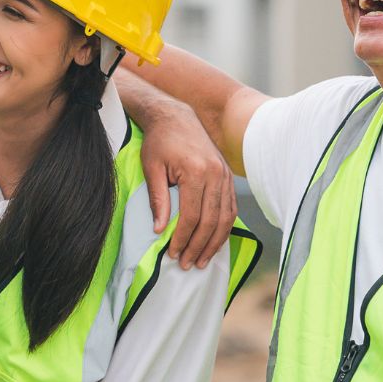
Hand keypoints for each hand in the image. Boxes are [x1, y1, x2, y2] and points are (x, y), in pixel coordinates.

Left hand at [138, 97, 235, 268]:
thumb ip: (157, 200)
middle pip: (211, 221)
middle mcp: (217, 175)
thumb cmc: (159, 142)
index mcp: (197, 173)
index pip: (192, 216)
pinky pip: (231, 208)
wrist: (176, 117)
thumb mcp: (151, 169)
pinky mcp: (228, 176)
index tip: (173, 254)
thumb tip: (160, 230)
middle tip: (187, 264)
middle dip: (199, 246)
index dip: (183, 238)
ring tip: (201, 260)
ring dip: (215, 242)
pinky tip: (214, 241)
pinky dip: (224, 227)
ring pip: (226, 218)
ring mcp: (226, 175)